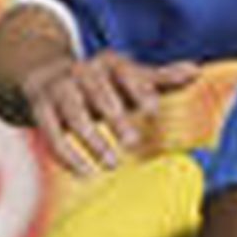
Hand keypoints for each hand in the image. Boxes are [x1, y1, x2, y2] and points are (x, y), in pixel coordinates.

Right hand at [22, 48, 203, 176]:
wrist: (47, 74)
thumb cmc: (101, 83)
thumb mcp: (129, 78)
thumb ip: (160, 78)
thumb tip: (196, 71)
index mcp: (109, 63)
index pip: (125, 72)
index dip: (138, 89)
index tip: (152, 110)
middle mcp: (82, 72)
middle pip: (99, 94)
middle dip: (115, 118)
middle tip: (134, 143)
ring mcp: (59, 89)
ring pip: (74, 114)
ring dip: (92, 140)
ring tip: (112, 165)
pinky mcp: (40, 109)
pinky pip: (51, 133)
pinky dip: (67, 155)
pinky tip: (85, 173)